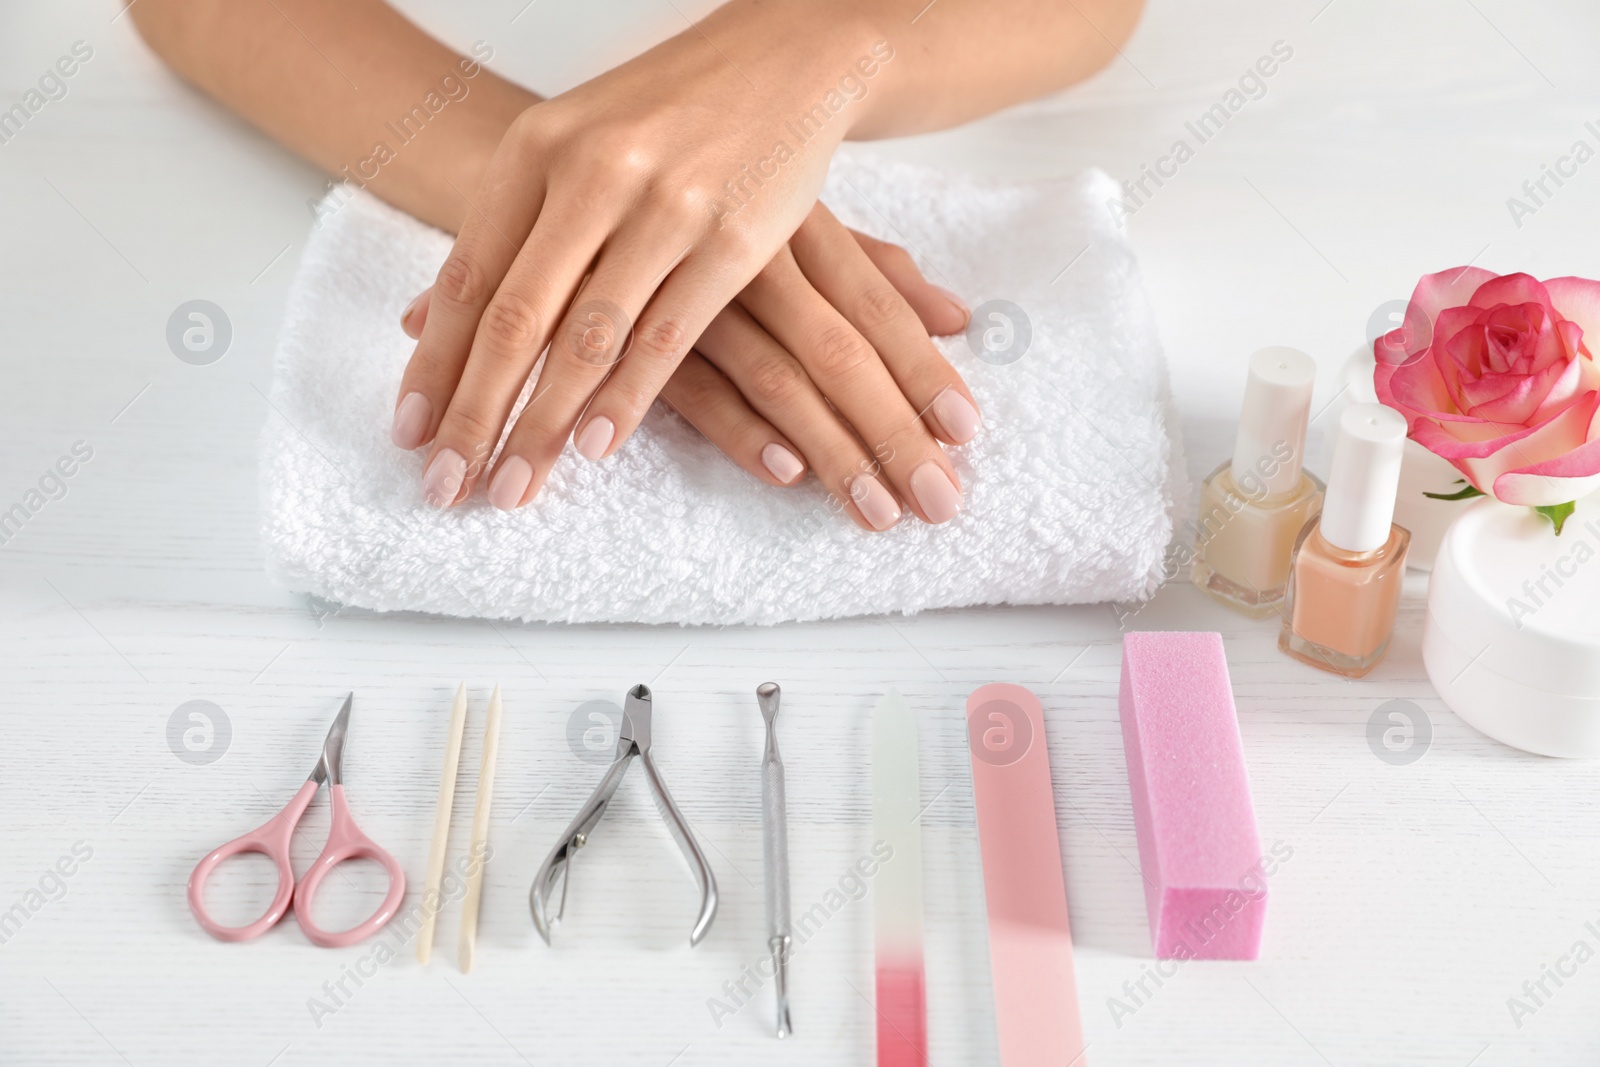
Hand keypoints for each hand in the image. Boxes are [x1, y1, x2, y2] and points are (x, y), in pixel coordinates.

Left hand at [390, 11, 955, 519]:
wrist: (785, 59)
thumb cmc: (664, 115)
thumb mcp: (569, 148)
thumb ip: (504, 233)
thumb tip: (419, 324)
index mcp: (537, 148)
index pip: (467, 279)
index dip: (433, 365)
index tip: (409, 436)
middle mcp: (595, 174)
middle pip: (515, 319)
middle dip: (476, 414)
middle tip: (447, 486)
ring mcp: (669, 207)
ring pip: (588, 339)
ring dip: (544, 425)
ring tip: (514, 487)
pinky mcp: (737, 240)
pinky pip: (669, 337)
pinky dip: (628, 399)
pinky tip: (596, 447)